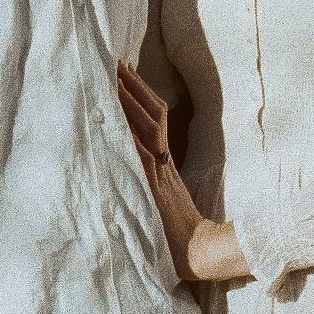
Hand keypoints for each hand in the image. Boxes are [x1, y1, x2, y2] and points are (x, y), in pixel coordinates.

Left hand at [116, 64, 250, 284]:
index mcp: (164, 162)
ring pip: (150, 130)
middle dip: (134, 86)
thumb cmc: (176, 231)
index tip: (124, 70)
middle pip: (154, 114)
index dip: (140, 92)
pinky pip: (146, 161)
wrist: (198, 253)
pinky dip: (133, 140)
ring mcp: (161, 175)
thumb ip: (148, 177)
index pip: (155, 117)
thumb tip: (128, 157)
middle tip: (116, 60)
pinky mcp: (156, 192)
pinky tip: (119, 124)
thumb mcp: (159, 196)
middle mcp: (163, 162)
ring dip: (131, 102)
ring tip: (115, 78)